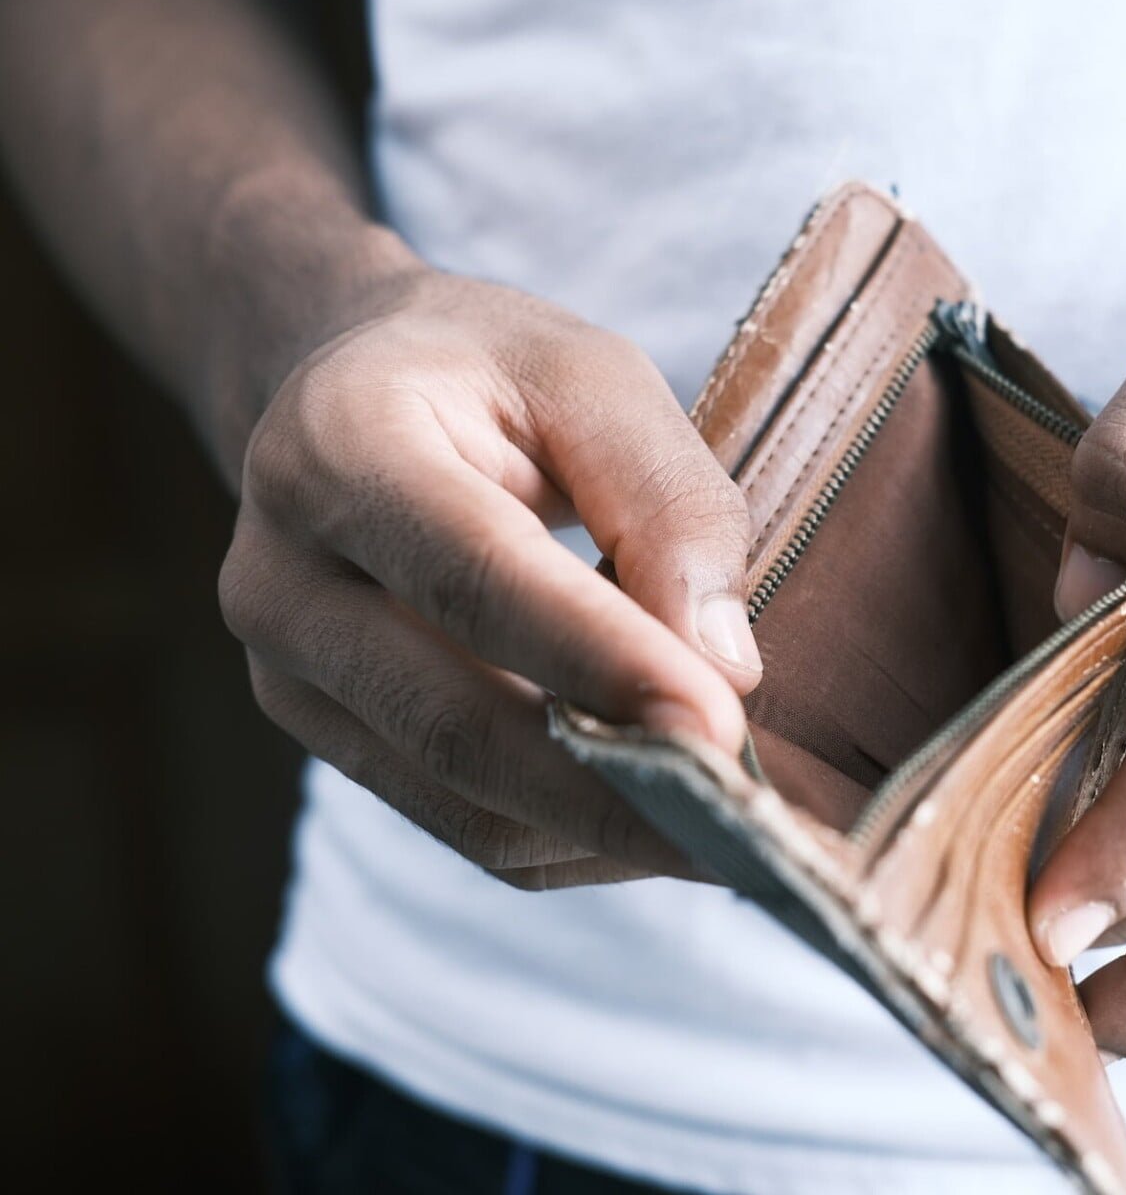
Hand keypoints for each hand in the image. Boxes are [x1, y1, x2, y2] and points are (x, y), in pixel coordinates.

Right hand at [219, 262, 761, 888]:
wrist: (351, 396)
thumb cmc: (490, 376)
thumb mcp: (595, 379)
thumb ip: (666, 503)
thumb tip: (725, 669)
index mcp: (341, 446)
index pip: (477, 578)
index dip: (601, 662)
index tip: (722, 730)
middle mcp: (284, 576)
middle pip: (456, 724)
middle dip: (615, 790)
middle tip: (750, 825)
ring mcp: (289, 676)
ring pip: (463, 804)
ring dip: (607, 831)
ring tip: (730, 829)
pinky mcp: (328, 739)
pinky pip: (466, 827)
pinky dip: (576, 839)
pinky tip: (658, 814)